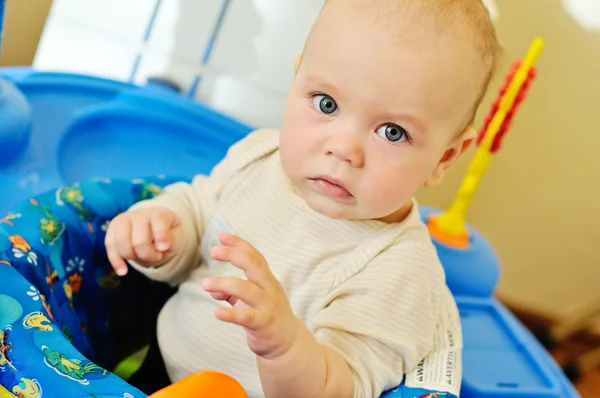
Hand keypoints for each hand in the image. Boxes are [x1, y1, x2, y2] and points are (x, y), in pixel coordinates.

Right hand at [105, 206, 183, 275]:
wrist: (154, 229)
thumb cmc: (168, 234)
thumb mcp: (176, 237)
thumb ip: (171, 241)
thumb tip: (160, 247)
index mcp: (158, 213)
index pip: (158, 220)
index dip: (161, 236)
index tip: (164, 248)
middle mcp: (139, 214)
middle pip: (139, 240)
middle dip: (148, 255)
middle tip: (157, 255)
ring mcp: (123, 220)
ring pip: (121, 243)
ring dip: (133, 257)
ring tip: (144, 257)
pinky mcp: (112, 230)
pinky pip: (110, 246)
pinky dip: (116, 261)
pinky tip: (122, 272)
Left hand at [202, 233, 299, 358]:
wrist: (288, 343)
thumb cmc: (267, 316)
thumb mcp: (249, 301)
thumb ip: (231, 293)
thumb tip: (212, 288)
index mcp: (267, 280)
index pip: (254, 256)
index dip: (239, 244)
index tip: (221, 236)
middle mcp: (269, 289)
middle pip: (254, 265)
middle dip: (233, 255)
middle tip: (213, 251)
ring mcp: (268, 306)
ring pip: (247, 289)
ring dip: (224, 284)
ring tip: (205, 284)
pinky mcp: (264, 324)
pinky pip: (247, 317)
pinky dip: (231, 314)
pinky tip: (217, 313)